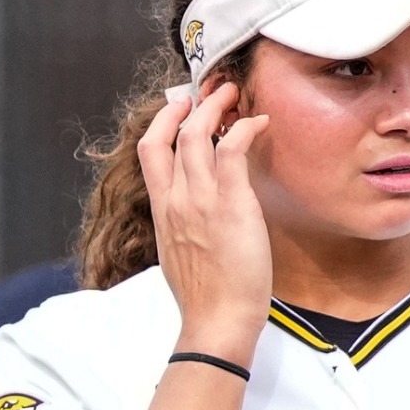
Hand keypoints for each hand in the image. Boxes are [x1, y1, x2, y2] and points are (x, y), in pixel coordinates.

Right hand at [141, 78, 274, 360]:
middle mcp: (175, 200)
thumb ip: (183, 223)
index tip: (181, 109)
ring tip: (236, 96)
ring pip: (198, 135)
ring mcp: (200, 200)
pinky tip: (258, 122)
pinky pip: (231, 151)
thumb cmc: (205, 294)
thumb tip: (194, 209)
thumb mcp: (180, 253)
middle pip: (169, 135)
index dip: (163, 123)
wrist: (216, 318)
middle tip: (213, 91)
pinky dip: (244, 128)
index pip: (150, 153)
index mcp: (161, 211)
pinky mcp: (230, 204)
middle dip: (189, 104)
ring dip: (217, 107)